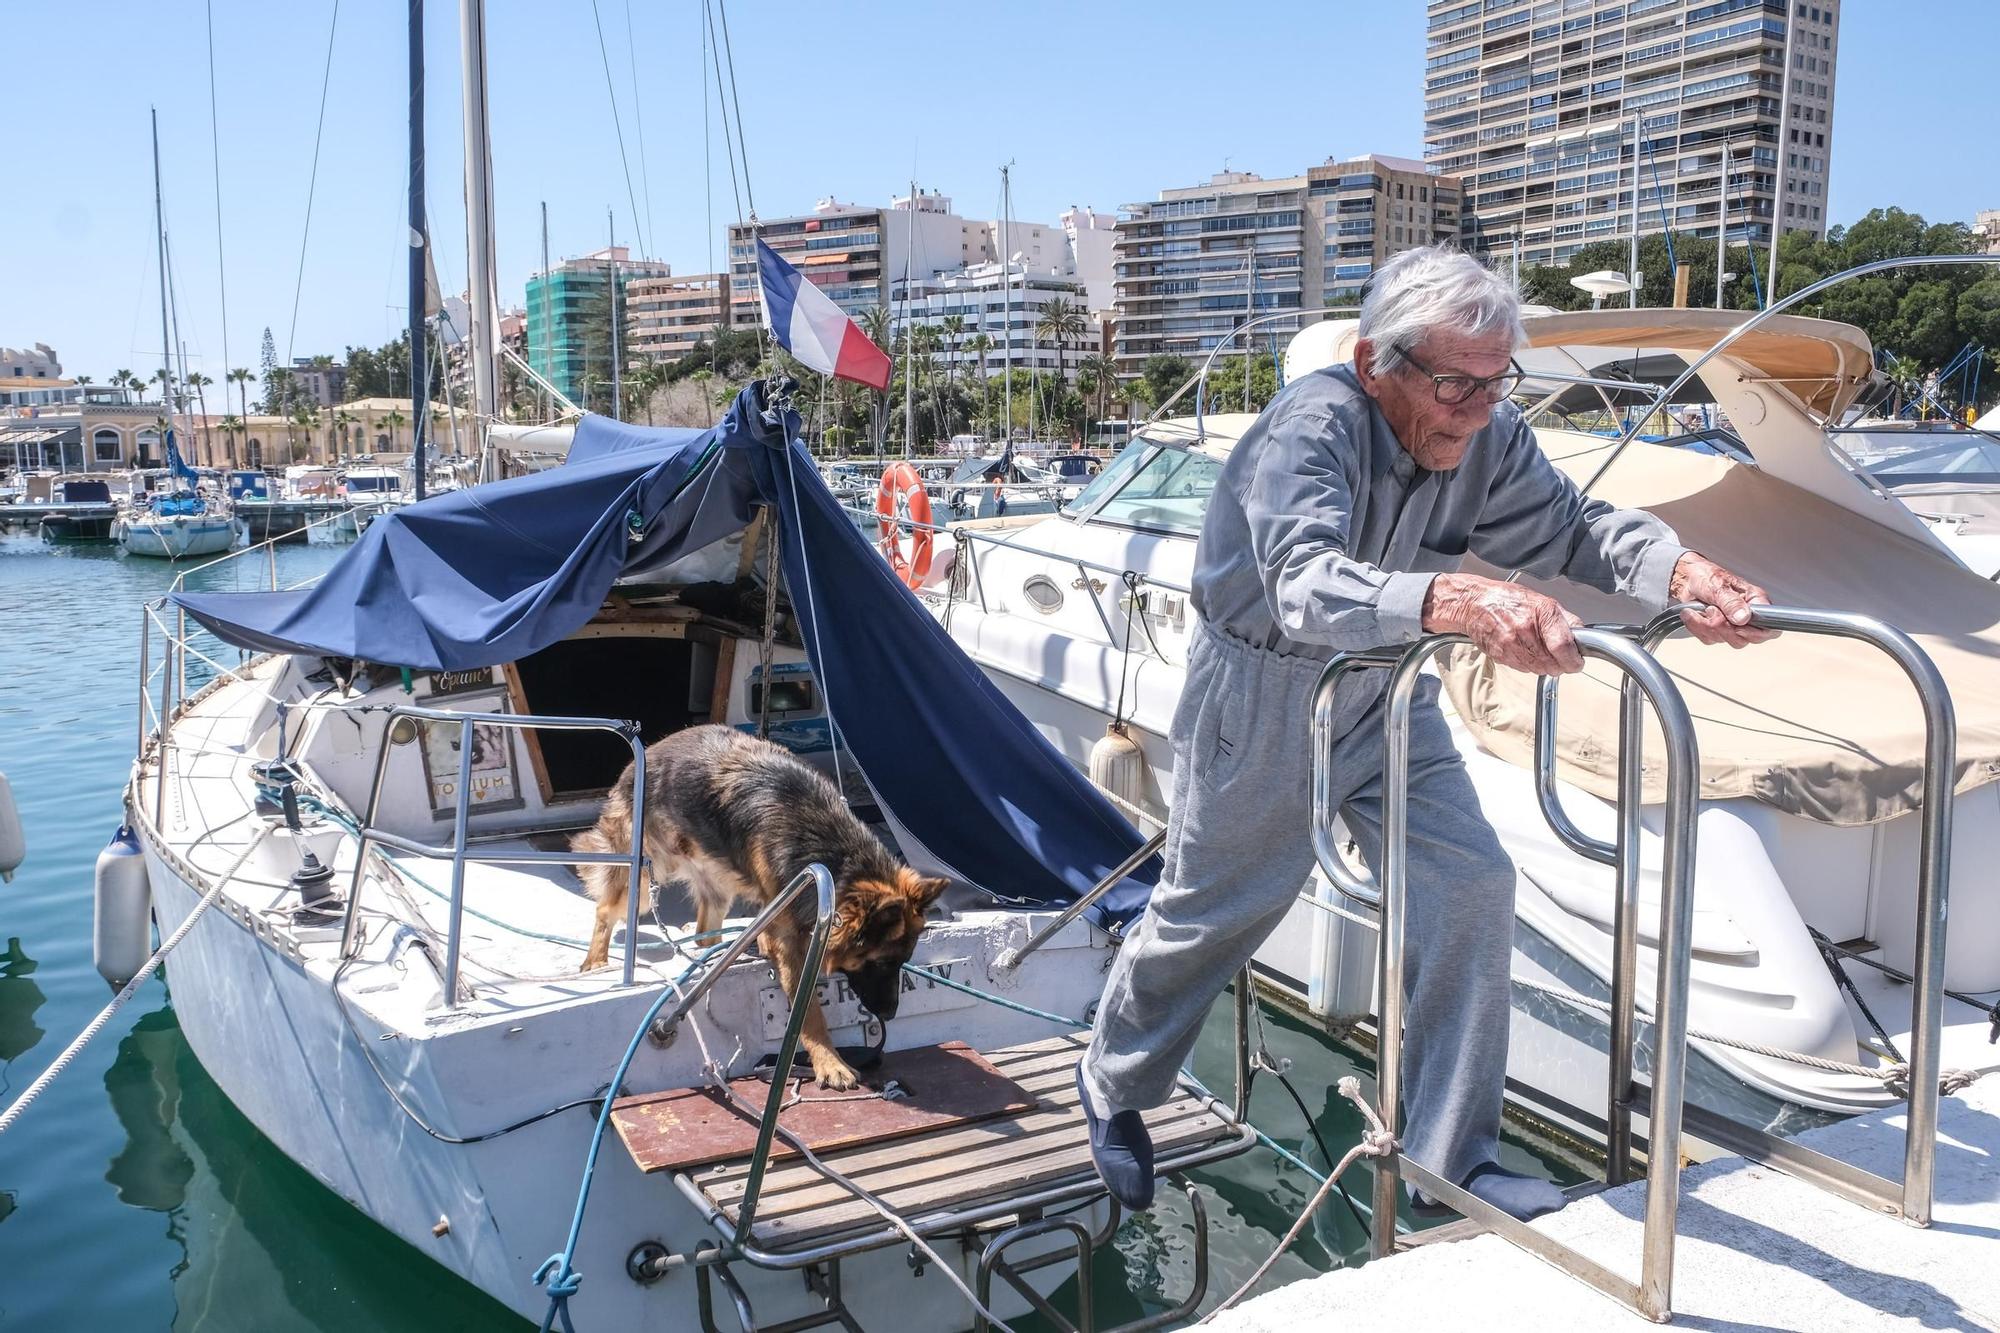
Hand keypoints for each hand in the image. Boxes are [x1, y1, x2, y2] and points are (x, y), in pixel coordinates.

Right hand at [1423, 572, 1584, 675]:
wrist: (1475, 604)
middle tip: (1559, 657)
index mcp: (1542, 613)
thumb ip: (1564, 619)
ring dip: (1545, 666)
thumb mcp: (1542, 601)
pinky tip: (1525, 650)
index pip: (1563, 647)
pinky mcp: (1501, 656)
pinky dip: (1529, 664)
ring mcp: (1512, 645)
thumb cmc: (1507, 600)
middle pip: (1553, 664)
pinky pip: (1524, 669)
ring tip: (1539, 650)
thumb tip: (1581, 634)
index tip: (1577, 663)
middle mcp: (1526, 630)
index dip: (1574, 661)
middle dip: (1560, 665)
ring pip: (1539, 669)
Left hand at [1669, 553, 1776, 647]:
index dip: (1756, 634)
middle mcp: (1747, 616)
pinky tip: (1695, 614)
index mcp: (1755, 602)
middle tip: (1712, 609)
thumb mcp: (1719, 586)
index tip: (1738, 626)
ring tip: (1702, 608)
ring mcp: (1732, 626)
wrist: (1687, 580)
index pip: (1770, 629)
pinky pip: (1709, 639)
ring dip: (1707, 625)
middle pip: (1744, 639)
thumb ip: (1731, 602)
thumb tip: (1744, 618)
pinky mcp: (1716, 632)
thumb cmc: (1707, 577)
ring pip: (1725, 640)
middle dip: (1723, 627)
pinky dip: (1697, 627)